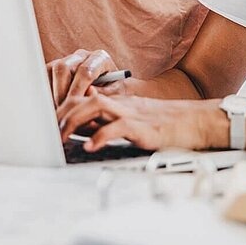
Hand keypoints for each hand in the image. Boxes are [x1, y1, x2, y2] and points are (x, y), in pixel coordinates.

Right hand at [45, 49, 123, 107]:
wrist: (111, 95)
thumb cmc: (115, 95)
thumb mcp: (115, 96)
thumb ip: (103, 95)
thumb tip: (88, 93)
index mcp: (100, 58)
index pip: (85, 70)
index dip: (78, 89)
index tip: (75, 105)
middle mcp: (82, 56)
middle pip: (63, 67)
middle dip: (61, 91)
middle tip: (63, 110)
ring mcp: (67, 61)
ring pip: (51, 71)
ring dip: (52, 92)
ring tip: (58, 110)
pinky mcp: (56, 69)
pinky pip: (44, 76)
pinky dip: (46, 92)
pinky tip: (53, 106)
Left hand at [57, 93, 224, 151]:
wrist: (198, 121)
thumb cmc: (168, 124)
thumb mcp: (136, 119)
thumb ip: (112, 120)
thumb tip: (86, 125)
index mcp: (119, 102)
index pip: (84, 98)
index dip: (62, 108)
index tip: (47, 121)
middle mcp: (122, 103)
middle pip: (84, 98)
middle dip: (61, 113)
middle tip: (47, 131)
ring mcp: (132, 113)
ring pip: (95, 106)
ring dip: (74, 120)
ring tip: (61, 136)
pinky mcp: (144, 127)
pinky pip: (118, 127)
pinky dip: (100, 136)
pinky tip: (89, 146)